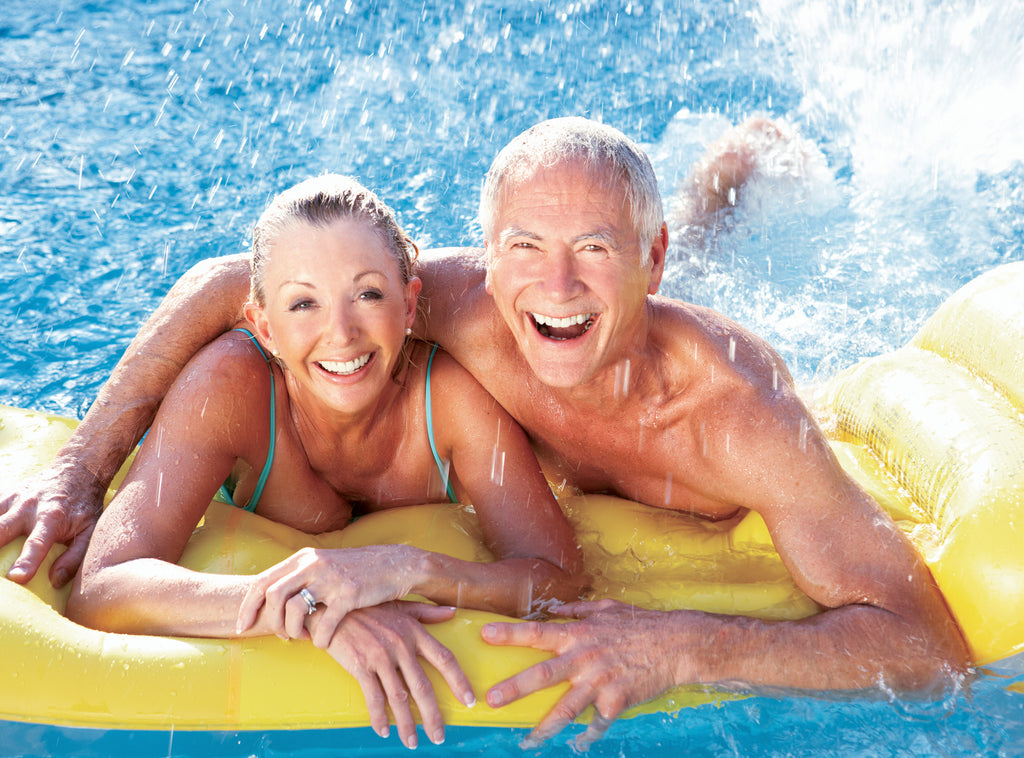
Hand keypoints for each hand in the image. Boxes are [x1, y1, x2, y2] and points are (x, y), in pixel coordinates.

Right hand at [0, 463, 104, 586]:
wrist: (76, 469)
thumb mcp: (90, 529)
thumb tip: (55, 580)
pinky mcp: (3, 496)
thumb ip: (75, 556)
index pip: (37, 543)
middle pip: (0, 530)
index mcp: (52, 518)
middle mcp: (29, 508)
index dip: (26, 562)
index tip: (16, 578)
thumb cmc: (84, 505)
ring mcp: (13, 500)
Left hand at [236, 545, 419, 646]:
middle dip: (270, 622)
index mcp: (303, 558)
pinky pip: (325, 624)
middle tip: (279, 637)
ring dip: (293, 631)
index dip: (247, 606)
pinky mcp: (350, 594)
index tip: (242, 626)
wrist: (394, 565)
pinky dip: (320, 639)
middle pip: (272, 595)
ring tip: (301, 638)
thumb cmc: (355, 570)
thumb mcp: (323, 564)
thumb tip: (269, 597)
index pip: (263, 581)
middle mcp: (314, 565)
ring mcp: (331, 579)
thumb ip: (298, 576)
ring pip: (295, 610)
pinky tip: (323, 643)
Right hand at [316, 601, 475, 748]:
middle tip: (439, 736)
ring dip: (407, 724)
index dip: (459, 681)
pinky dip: (379, 717)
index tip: (469, 700)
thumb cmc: (367, 606)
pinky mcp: (360, 666)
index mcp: (414, 631)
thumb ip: (426, 613)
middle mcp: (401, 645)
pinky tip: (384, 731)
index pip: (445, 659)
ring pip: (399, 698)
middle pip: (423, 687)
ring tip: (412, 742)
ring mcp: (381, 656)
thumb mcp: (399, 606)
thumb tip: (452, 613)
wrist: (332, 606)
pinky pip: (374, 698)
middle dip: (433, 715)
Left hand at [481, 599, 681, 748]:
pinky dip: (587, 736)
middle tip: (491, 699)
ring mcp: (600, 682)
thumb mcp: (606, 609)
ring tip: (526, 740)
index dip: (509, 633)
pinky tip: (579, 744)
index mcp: (579, 634)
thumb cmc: (640, 623)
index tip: (484, 634)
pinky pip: (597, 724)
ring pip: (565, 709)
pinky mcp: (617, 702)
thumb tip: (556, 610)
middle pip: (542, 675)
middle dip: (514, 688)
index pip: (537, 633)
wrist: (676, 644)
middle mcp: (585, 658)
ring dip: (544, 727)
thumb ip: (578, 611)